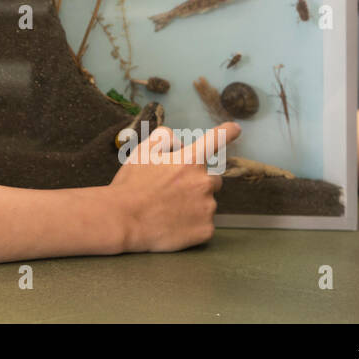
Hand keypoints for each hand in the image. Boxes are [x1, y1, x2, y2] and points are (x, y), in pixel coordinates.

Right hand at [109, 122, 240, 251]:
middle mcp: (204, 182)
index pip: (215, 140)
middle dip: (197, 182)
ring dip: (194, 204)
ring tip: (168, 209)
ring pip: (207, 203)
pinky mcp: (205, 231)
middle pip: (212, 179)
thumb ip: (164, 137)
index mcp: (190, 160)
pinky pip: (204, 224)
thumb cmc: (131, 185)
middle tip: (173, 190)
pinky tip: (172, 224)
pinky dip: (192, 224)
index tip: (235, 128)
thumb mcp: (142, 151)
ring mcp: (207, 208)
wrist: (122, 220)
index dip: (227, 132)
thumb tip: (179, 143)